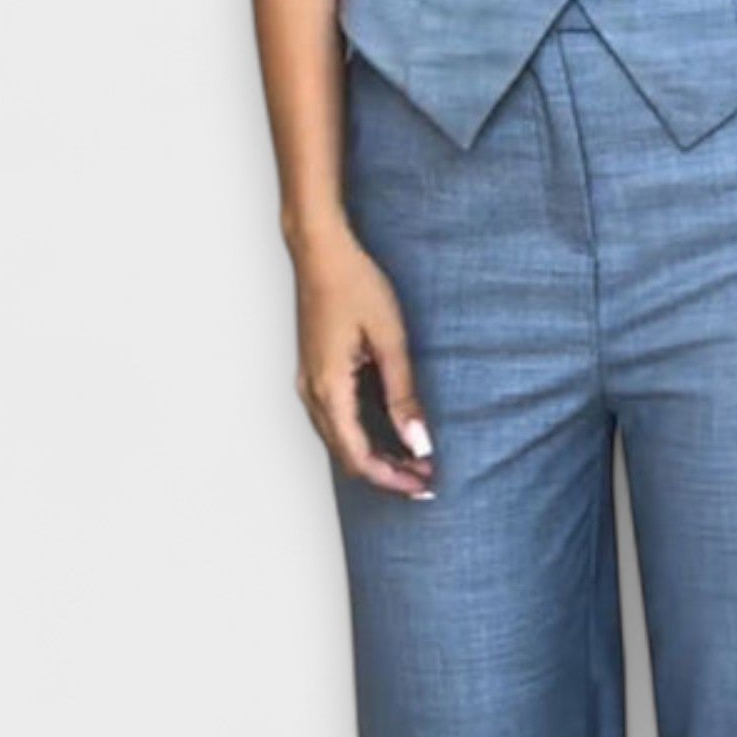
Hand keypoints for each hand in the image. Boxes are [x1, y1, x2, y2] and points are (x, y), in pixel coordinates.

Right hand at [291, 227, 437, 498]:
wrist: (321, 251)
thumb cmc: (353, 283)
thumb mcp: (390, 339)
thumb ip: (404, 394)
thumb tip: (419, 441)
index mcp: (328, 388)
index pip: (358, 456)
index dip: (392, 479)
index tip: (424, 485)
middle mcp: (312, 392)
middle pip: (347, 456)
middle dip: (387, 474)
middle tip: (426, 478)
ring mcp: (309, 383)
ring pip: (340, 441)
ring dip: (376, 456)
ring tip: (415, 460)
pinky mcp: (315, 372)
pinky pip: (336, 420)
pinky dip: (363, 436)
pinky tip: (390, 433)